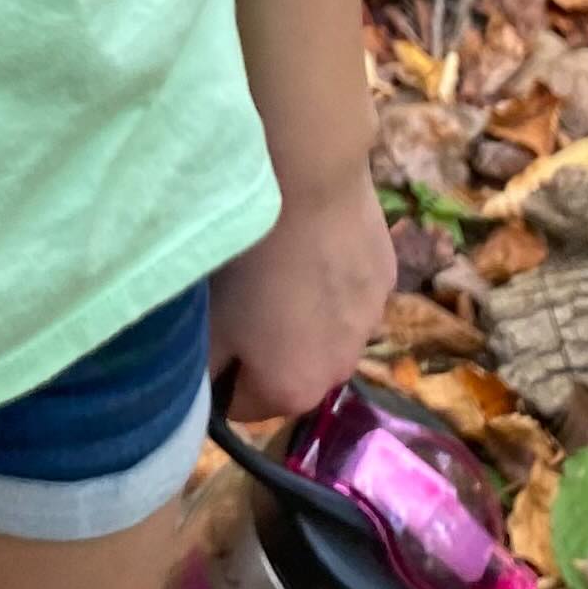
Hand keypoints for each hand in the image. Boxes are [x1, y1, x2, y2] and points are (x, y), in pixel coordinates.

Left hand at [209, 168, 396, 425]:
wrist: (307, 181)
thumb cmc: (245, 257)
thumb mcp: (205, 319)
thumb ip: (201, 366)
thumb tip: (201, 384)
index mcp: (291, 392)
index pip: (240, 407)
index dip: (217, 375)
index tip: (205, 335)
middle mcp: (340, 372)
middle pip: (289, 371)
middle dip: (264, 346)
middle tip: (240, 295)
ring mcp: (371, 323)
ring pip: (324, 331)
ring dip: (302, 312)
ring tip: (277, 262)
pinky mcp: (386, 277)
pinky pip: (348, 291)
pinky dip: (329, 276)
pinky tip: (308, 238)